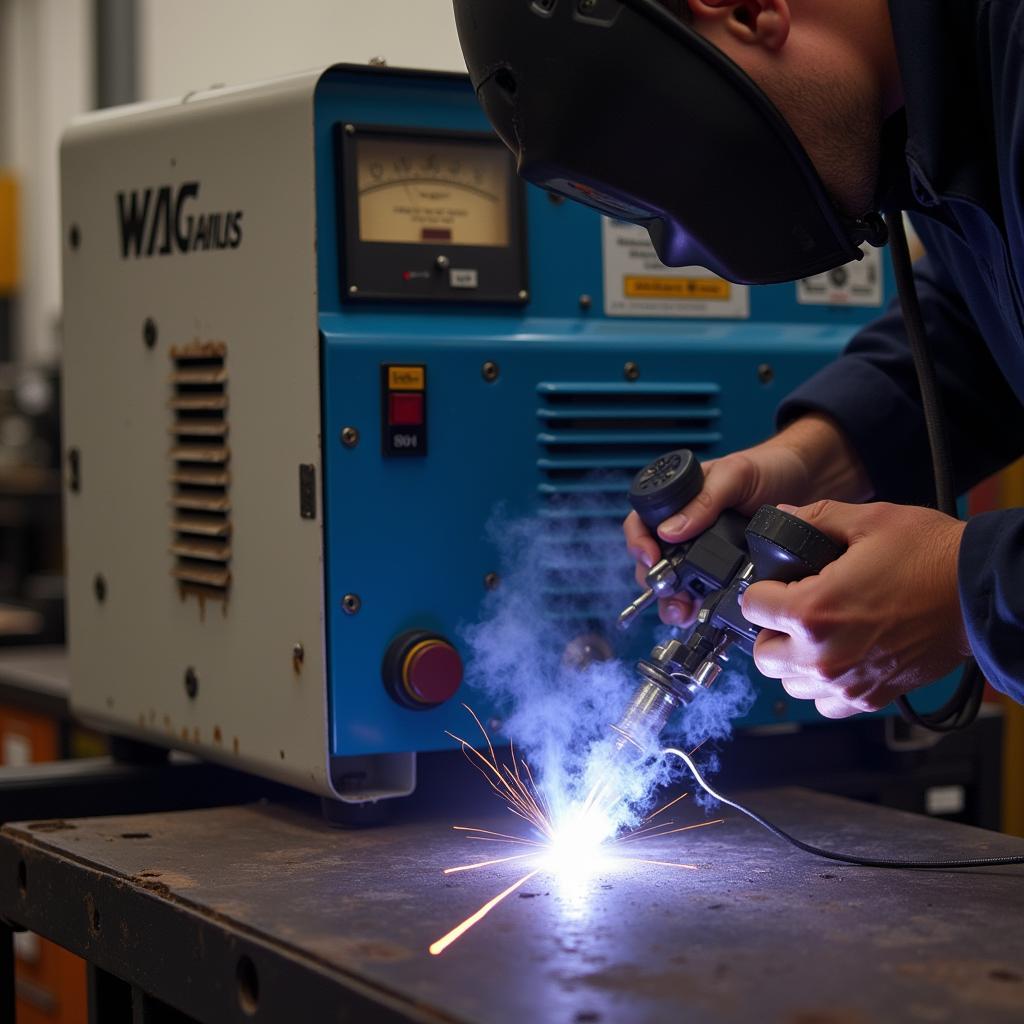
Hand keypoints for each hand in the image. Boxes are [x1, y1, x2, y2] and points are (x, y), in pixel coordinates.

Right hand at [623, 414, 871, 625]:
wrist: (809, 482)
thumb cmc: (767, 468)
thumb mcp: (734, 476)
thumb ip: (704, 501)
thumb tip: (669, 530)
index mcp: (678, 502)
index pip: (642, 524)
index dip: (639, 543)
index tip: (651, 558)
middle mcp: (686, 530)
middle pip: (654, 561)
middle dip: (657, 583)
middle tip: (671, 596)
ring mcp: (705, 552)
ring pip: (676, 583)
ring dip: (675, 601)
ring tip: (684, 613)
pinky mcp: (727, 572)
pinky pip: (706, 593)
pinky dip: (702, 606)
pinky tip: (705, 613)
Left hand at [742, 501, 969, 718]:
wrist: (981, 592)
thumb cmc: (931, 557)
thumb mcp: (868, 520)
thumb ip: (814, 520)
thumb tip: (783, 517)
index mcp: (813, 611)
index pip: (751, 607)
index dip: (763, 588)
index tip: (780, 583)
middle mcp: (824, 655)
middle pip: (763, 654)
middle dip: (771, 628)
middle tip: (794, 607)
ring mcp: (847, 681)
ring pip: (789, 683)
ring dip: (794, 659)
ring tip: (816, 631)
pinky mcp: (871, 697)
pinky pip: (825, 703)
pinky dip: (823, 684)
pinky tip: (837, 655)